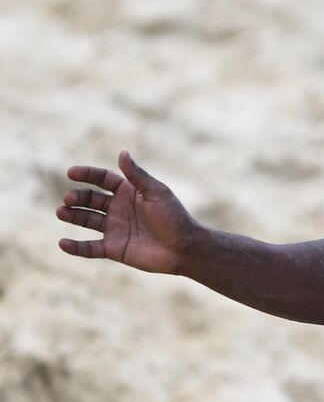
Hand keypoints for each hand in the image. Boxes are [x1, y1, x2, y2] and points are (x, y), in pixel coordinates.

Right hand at [56, 151, 200, 273]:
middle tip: (69, 198)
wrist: (184, 248)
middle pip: (91, 199)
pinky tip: (62, 243)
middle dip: (78, 197)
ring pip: (87, 220)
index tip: (71, 172)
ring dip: (72, 215)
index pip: (103, 179)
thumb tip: (122, 152)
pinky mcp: (113, 248)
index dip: (87, 174)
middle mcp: (119, 209)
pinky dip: (76, 247)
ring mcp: (115, 228)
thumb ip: (137, 176)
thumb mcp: (156, 192)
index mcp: (129, 192)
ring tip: (61, 212)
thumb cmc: (174, 217)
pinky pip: (90, 248)